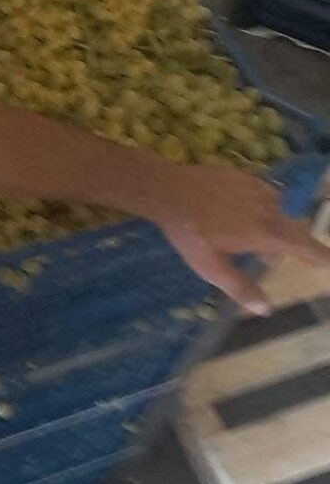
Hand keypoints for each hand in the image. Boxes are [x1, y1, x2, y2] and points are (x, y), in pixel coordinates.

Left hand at [152, 165, 329, 314]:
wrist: (169, 190)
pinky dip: (255, 207)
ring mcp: (256, 188)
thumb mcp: (211, 267)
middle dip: (283, 247)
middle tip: (263, 260)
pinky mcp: (242, 175)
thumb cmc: (191, 233)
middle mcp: (270, 208)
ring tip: (241, 237)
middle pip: (290, 231)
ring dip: (267, 226)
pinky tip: (231, 212)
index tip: (329, 264)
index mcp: (268, 233)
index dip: (323, 257)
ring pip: (274, 212)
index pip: (307, 247)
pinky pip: (258, 195)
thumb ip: (240, 288)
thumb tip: (265, 309)